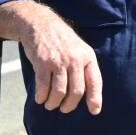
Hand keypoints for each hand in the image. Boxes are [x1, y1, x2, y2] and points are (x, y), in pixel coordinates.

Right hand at [0, 0, 102, 114]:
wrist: (40, 23)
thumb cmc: (61, 41)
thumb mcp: (79, 49)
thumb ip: (84, 68)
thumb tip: (90, 94)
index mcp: (87, 56)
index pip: (95, 81)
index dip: (95, 99)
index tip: (94, 111)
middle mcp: (74, 59)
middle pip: (76, 91)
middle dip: (69, 105)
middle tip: (64, 108)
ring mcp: (58, 61)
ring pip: (59, 92)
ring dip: (54, 103)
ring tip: (50, 104)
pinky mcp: (42, 62)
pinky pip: (43, 86)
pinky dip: (41, 96)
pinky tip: (40, 98)